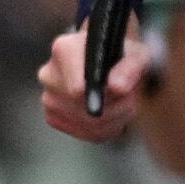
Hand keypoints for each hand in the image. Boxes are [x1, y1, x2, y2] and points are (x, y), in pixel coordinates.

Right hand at [38, 26, 145, 143]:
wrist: (107, 62)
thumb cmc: (122, 55)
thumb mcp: (136, 54)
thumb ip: (131, 67)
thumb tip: (117, 88)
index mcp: (64, 49)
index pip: (78, 89)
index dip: (107, 95)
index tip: (123, 90)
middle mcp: (49, 74)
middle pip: (86, 109)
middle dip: (119, 106)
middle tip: (130, 94)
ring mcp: (48, 98)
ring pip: (90, 125)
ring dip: (118, 117)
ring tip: (124, 101)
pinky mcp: (53, 117)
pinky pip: (88, 134)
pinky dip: (109, 128)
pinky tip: (114, 113)